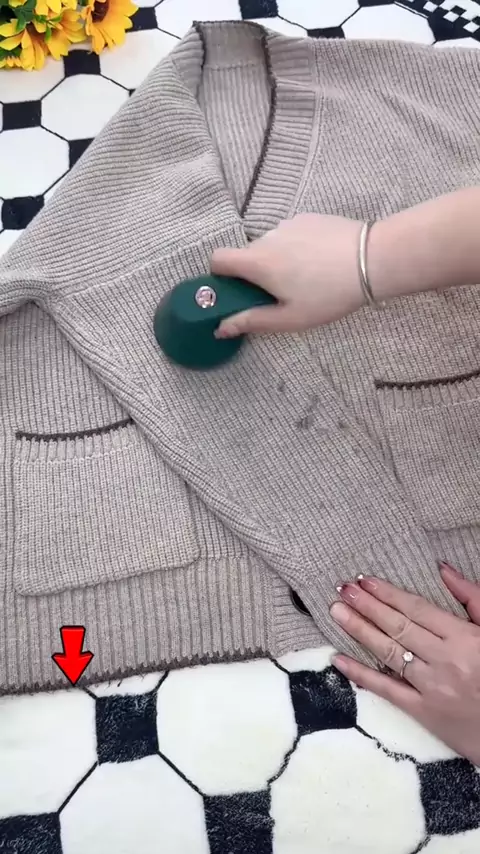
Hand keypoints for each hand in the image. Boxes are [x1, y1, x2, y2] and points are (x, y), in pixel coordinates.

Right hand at [211, 213, 364, 337]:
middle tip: (280, 294)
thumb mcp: (290, 317)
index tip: (235, 291)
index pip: (218, 258)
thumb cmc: (329, 294)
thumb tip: (221, 328)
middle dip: (254, 273)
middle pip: (246, 254)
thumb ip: (252, 321)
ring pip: (270, 245)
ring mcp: (288, 224)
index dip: (219, 275)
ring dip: (277, 260)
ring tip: (307, 279)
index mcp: (257, 262)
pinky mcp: (308, 217)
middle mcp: (267, 237)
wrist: (372, 259)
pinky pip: (290, 235)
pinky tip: (320, 262)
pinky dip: (296, 248)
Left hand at [330, 563, 479, 765]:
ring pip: (388, 653)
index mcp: (464, 638)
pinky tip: (338, 659)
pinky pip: (387, 690)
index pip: (417, 609)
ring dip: (359, 630)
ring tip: (337, 611)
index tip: (365, 580)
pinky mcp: (424, 713)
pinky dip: (360, 674)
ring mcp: (432, 687)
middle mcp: (445, 660)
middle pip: (398, 627)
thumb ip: (472, 597)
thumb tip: (443, 569)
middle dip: (367, 606)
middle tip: (343, 589)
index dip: (388, 593)